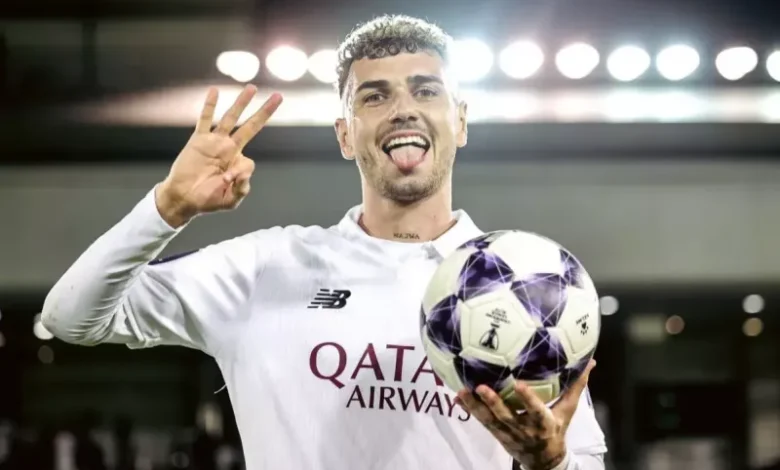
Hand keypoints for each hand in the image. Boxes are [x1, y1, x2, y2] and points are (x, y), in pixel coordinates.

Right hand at [156, 85, 282, 226]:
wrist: (183, 198)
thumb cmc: (207, 201)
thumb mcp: (230, 201)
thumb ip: (241, 189)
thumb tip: (238, 172)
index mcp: (238, 164)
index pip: (249, 161)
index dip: (241, 172)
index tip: (227, 181)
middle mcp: (229, 149)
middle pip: (250, 127)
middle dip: (264, 112)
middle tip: (278, 97)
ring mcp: (214, 143)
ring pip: (230, 118)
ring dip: (241, 103)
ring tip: (252, 88)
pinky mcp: (198, 140)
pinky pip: (204, 120)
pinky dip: (209, 106)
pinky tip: (215, 91)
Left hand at [455, 360, 595, 469]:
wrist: (543, 461)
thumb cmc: (556, 429)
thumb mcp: (567, 411)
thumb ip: (575, 387)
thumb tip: (590, 362)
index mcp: (544, 423)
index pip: (537, 411)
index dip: (528, 399)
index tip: (519, 383)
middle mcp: (524, 429)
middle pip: (507, 416)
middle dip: (494, 403)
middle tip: (482, 387)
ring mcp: (507, 433)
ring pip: (489, 420)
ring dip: (475, 405)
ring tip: (463, 390)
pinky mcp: (496, 433)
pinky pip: (481, 421)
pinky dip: (469, 409)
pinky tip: (458, 395)